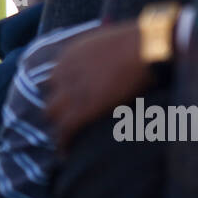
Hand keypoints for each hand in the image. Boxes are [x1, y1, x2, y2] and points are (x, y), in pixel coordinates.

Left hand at [45, 21, 152, 150]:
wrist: (147, 48)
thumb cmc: (138, 44)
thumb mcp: (107, 43)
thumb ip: (97, 56)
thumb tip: (107, 66)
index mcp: (69, 55)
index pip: (55, 80)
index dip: (63, 95)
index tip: (72, 105)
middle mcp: (64, 72)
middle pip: (50, 96)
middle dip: (58, 112)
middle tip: (71, 125)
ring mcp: (71, 90)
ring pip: (53, 115)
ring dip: (59, 127)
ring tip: (68, 142)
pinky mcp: (83, 108)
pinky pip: (65, 129)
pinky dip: (64, 142)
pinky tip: (67, 153)